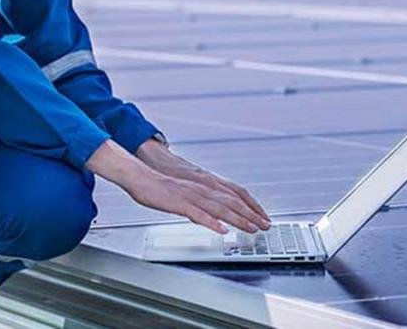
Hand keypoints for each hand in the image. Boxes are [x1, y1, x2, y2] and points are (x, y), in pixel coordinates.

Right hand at [136, 139, 270, 227]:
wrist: (142, 177)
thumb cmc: (162, 185)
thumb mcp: (188, 191)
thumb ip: (203, 201)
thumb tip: (215, 213)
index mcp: (206, 184)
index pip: (236, 193)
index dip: (252, 205)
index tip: (263, 215)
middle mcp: (203, 188)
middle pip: (232, 201)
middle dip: (251, 214)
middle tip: (265, 226)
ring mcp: (193, 195)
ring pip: (220, 208)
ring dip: (238, 219)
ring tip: (251, 228)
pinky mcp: (180, 203)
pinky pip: (198, 214)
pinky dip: (212, 222)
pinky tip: (221, 230)